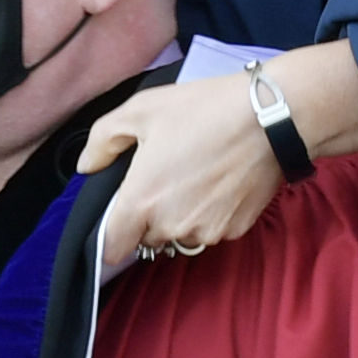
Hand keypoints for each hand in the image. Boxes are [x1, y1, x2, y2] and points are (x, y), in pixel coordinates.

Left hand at [82, 44, 357, 268]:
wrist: (269, 118)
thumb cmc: (202, 110)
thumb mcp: (141, 110)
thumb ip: (102, 140)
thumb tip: (87, 166)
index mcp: (141, 202)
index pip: (113, 247)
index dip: (113, 236)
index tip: (122, 218)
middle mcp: (171, 226)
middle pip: (149, 239)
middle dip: (150, 217)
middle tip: (165, 178)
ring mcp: (206, 231)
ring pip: (181, 235)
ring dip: (180, 218)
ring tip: (194, 178)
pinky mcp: (234, 229)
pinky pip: (210, 229)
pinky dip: (209, 214)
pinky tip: (218, 183)